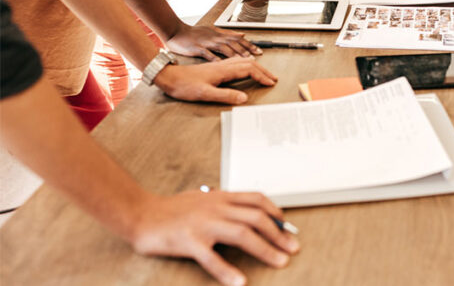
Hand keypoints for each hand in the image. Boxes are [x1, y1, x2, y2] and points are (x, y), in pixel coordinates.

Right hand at [130, 190, 298, 285]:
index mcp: (221, 197)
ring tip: (280, 262)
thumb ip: (224, 204)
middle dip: (279, 234)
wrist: (140, 213)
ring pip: (242, 234)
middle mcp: (216, 208)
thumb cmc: (171, 209)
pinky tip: (240, 282)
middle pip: (256, 218)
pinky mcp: (189, 241)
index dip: (276, 212)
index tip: (288, 227)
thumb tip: (247, 211)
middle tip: (293, 248)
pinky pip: (211, 258)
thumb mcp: (203, 199)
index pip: (257, 200)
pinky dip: (227, 271)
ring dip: (265, 249)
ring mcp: (203, 224)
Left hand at [154, 56, 277, 103]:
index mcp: (223, 71)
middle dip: (263, 70)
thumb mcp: (204, 94)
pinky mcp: (215, 67)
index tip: (270, 83)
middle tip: (273, 78)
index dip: (261, 76)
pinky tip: (244, 66)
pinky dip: (246, 64)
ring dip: (256, 66)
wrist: (169, 77)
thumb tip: (244, 98)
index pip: (249, 70)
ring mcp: (219, 65)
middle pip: (249, 63)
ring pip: (243, 61)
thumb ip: (225, 95)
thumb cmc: (184, 85)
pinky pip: (236, 61)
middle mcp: (223, 65)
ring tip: (264, 73)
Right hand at [166, 24, 259, 59]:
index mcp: (220, 35)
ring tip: (246, 59)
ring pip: (224, 47)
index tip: (260, 52)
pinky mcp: (197, 48)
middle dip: (247, 50)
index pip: (238, 40)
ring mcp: (207, 43)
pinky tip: (222, 63)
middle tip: (257, 57)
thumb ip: (227, 34)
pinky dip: (215, 58)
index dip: (250, 45)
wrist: (175, 31)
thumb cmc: (194, 33)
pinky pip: (207, 54)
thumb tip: (242, 35)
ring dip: (236, 53)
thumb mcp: (213, 31)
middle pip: (234, 43)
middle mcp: (215, 38)